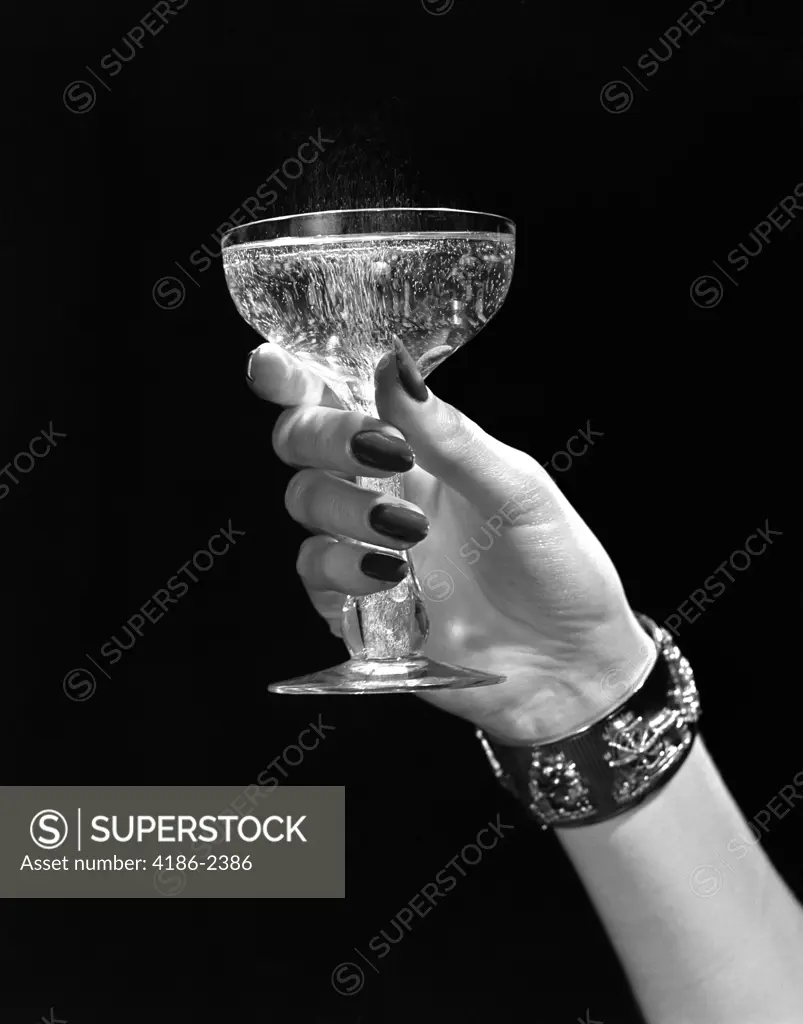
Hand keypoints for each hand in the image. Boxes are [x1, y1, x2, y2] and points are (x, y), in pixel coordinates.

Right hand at [248, 341, 655, 744]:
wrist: (572, 663)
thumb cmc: (559, 566)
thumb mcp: (517, 490)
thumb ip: (450, 436)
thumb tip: (393, 368)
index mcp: (419, 448)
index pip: (342, 396)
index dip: (296, 377)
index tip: (272, 367)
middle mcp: (382, 489)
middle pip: (304, 442)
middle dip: (323, 437)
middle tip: (382, 453)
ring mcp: (367, 547)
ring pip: (305, 502)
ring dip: (344, 506)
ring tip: (407, 531)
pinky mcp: (359, 606)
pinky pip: (316, 574)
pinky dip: (343, 568)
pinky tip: (390, 578)